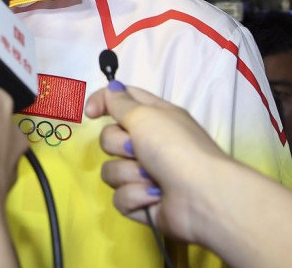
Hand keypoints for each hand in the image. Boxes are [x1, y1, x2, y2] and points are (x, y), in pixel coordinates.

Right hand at [84, 83, 230, 243]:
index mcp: (154, 117)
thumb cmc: (175, 148)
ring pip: (111, 170)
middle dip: (119, 145)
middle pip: (109, 138)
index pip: (121, 101)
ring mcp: (145, 175)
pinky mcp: (143, 202)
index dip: (103, 102)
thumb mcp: (146, 115)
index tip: (90, 113)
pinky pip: (120, 197)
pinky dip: (136, 196)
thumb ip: (120, 102)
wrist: (202, 196)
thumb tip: (111, 88)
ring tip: (152, 179)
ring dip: (129, 174)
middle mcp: (149, 144)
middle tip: (138, 150)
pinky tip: (154, 197)